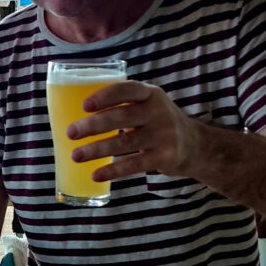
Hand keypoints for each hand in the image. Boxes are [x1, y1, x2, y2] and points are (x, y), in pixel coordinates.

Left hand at [66, 79, 201, 181]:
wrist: (193, 145)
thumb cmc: (157, 122)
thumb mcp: (147, 105)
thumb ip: (122, 105)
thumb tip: (76, 113)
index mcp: (151, 94)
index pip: (127, 90)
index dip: (106, 96)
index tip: (84, 106)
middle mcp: (159, 112)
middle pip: (121, 117)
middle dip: (92, 126)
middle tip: (71, 133)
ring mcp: (164, 135)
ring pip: (124, 143)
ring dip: (97, 150)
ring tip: (76, 156)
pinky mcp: (165, 157)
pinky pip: (134, 164)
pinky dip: (113, 171)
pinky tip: (96, 175)